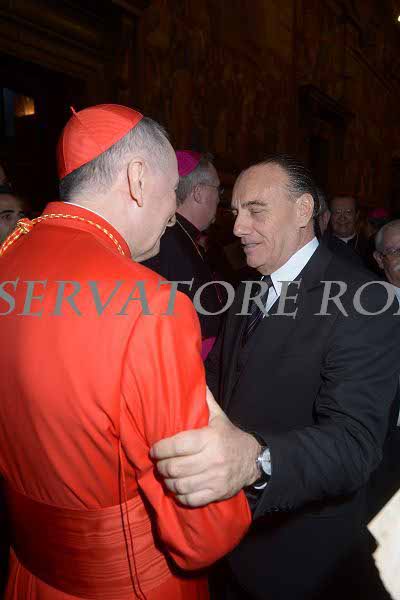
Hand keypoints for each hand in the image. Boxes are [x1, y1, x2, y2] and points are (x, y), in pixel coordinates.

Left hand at [150, 387, 260, 506]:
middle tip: (158, 463)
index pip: (177, 445)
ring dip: (168, 482)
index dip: (160, 449)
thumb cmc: (230, 437)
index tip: (154, 450)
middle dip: (161, 466)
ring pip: (180, 485)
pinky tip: (178, 489)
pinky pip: (190, 499)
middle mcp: (212, 459)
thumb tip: (193, 380)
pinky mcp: (216, 493)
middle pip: (175, 467)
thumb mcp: (219, 417)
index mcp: (210, 438)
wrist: (254, 460)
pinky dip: (180, 496)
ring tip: (166, 476)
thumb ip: (205, 401)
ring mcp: (214, 478)